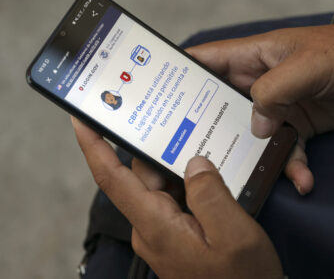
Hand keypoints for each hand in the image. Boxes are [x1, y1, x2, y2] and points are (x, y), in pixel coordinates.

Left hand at [72, 117, 282, 278]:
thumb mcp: (233, 234)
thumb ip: (210, 193)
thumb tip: (194, 161)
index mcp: (156, 224)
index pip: (112, 178)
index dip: (93, 146)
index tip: (81, 119)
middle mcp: (151, 227)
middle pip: (144, 175)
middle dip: (157, 146)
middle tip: (176, 117)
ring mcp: (163, 232)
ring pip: (163, 185)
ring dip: (179, 165)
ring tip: (204, 146)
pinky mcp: (176, 235)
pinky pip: (176, 199)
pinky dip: (189, 183)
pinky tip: (210, 174)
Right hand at [187, 22, 333, 194]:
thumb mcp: (305, 66)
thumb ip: (274, 90)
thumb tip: (256, 126)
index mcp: (249, 58)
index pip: (203, 62)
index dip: (178, 76)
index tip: (159, 99)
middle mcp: (254, 84)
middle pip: (217, 107)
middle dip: (206, 130)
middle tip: (191, 155)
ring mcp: (273, 107)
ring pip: (249, 136)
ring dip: (253, 159)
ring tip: (253, 180)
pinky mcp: (292, 126)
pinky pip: (282, 150)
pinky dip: (291, 166)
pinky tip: (302, 181)